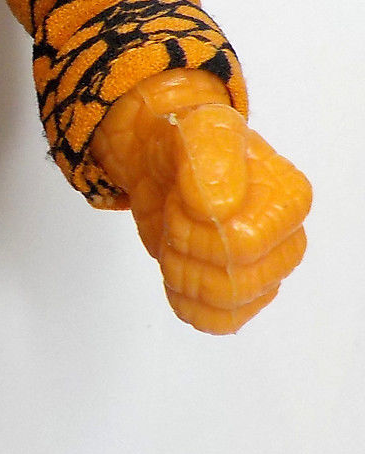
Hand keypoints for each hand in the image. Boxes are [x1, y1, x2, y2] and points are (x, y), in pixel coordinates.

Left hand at [91, 71, 311, 333]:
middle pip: (233, 281)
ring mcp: (265, 271)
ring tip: (178, 237)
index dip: (199, 227)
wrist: (164, 162)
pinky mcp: (240, 294)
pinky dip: (188, 302)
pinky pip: (219, 322)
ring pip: (224, 304)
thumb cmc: (191, 144)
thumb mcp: (198, 130)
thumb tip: (220, 208)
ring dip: (183, 272)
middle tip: (177, 214)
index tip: (184, 196)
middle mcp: (286, 241)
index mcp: (290, 200)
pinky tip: (179, 270)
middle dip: (187, 248)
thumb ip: (210, 158)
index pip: (244, 245)